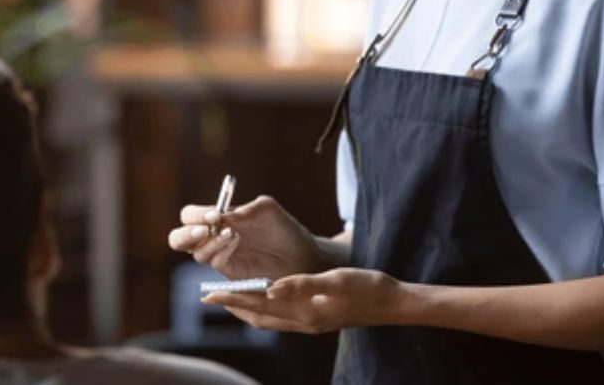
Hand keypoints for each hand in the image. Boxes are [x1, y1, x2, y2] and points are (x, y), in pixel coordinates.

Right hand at [168, 195, 322, 279]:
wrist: (304, 257)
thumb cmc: (285, 230)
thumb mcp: (266, 209)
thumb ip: (243, 210)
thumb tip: (219, 217)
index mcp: (218, 220)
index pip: (190, 215)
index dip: (196, 215)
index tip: (215, 215)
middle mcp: (214, 239)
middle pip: (179, 239)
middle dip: (186, 234)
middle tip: (204, 230)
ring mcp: (221, 258)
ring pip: (197, 253)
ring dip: (211, 243)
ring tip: (233, 235)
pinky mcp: (230, 276)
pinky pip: (215, 264)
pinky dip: (222, 253)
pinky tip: (237, 243)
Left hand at [201, 267, 400, 333]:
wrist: (393, 304)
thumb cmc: (368, 288)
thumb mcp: (336, 281)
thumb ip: (302, 285)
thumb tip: (270, 287)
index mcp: (305, 313)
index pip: (260, 307)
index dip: (234, 299)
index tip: (210, 294)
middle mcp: (304, 322)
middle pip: (259, 316)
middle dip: (234, 305)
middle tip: (209, 295)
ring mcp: (311, 321)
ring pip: (269, 318)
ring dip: (248, 307)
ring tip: (229, 295)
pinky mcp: (317, 317)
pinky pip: (282, 315)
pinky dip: (265, 306)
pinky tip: (264, 293)